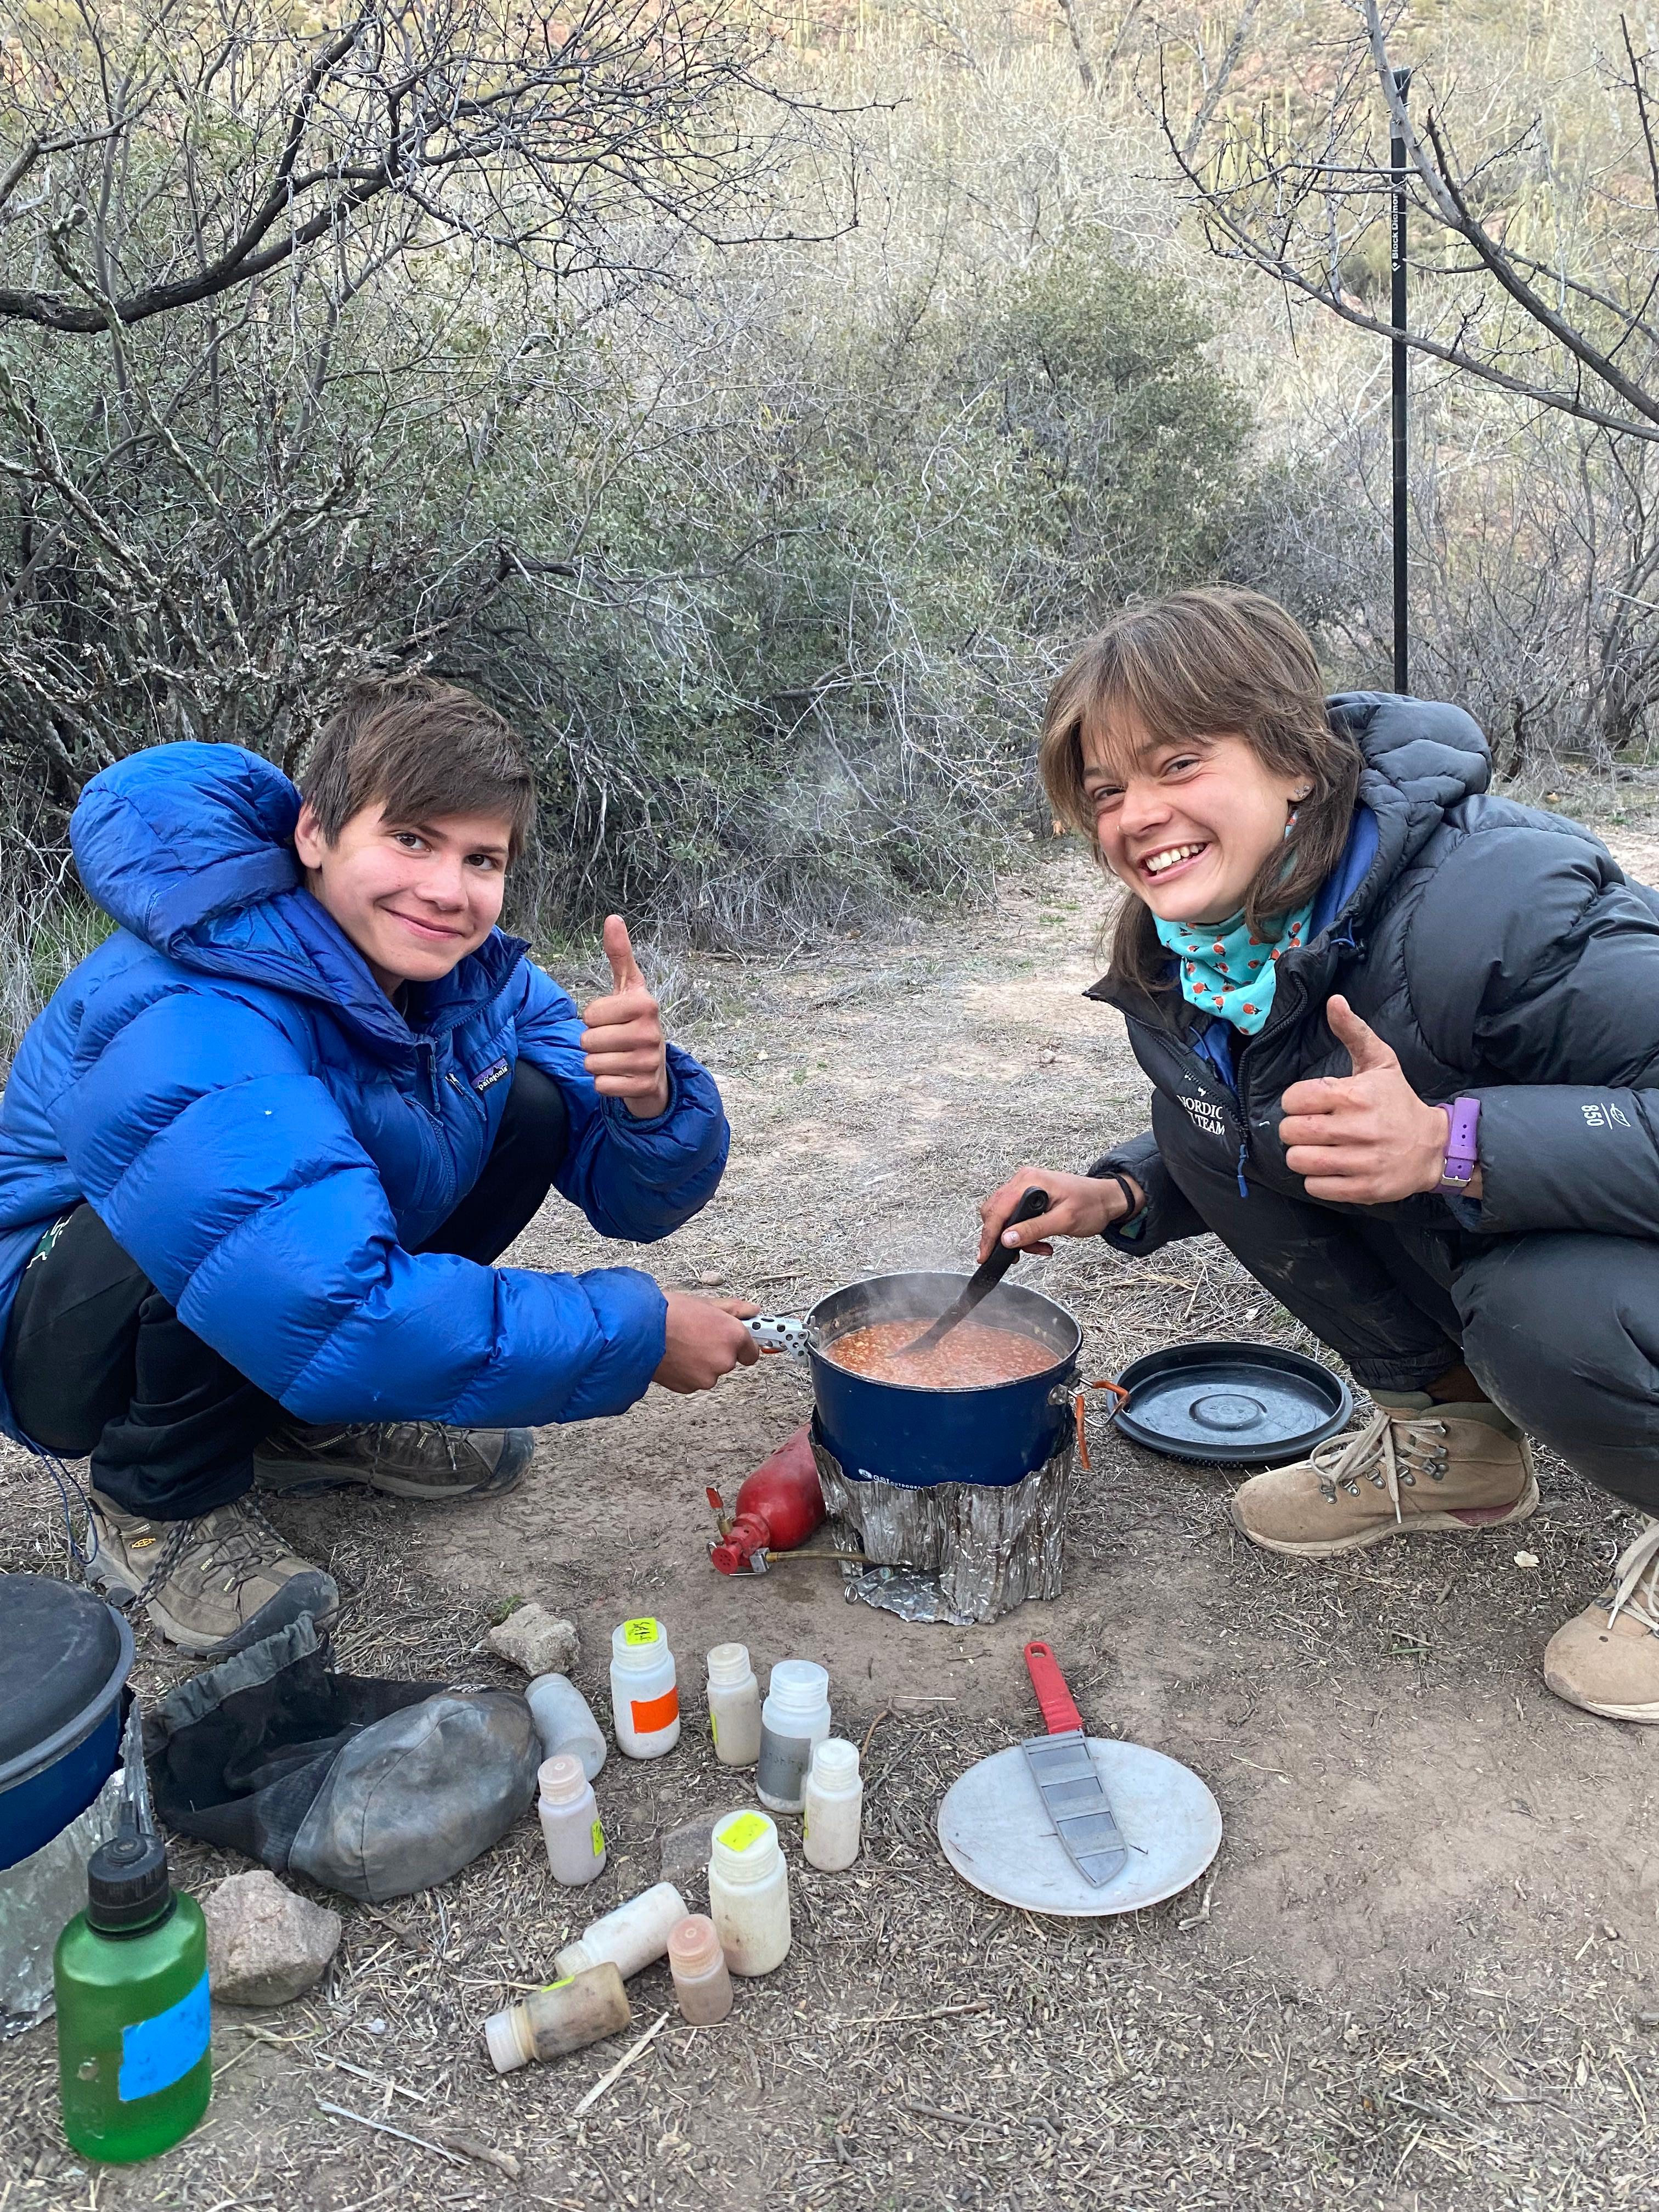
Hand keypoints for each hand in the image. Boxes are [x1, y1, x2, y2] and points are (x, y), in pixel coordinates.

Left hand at [581, 916, 669, 1118]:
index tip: (611, 1019)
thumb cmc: (635, 1022)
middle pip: (588, 1040)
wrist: (657, 1070)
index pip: (590, 1014)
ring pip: (592, 1064)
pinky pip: (602, 1086)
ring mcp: (650, 1061)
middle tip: (612, 1041)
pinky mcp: (644, 1086)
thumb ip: (619, 955)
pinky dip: (604, 1083)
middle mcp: (651, 1032)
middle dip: (592, 1043)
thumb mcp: (629, 988)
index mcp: (646, 1004)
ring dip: (597, 1063)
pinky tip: (620, 1076)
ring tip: (615, 1057)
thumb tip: (612, 918)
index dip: (592, 1018)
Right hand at [652, 1295, 761, 1392]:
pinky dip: (687, 1371)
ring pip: (710, 1371)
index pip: (752, 1351)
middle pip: (729, 1360)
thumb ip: (734, 1310)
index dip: (740, 1345)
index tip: (732, 1340)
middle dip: (716, 1350)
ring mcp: (707, 1376)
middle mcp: (724, 1359)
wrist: (636, 1330)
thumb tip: (752, 1311)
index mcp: (733, 1336)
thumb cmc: (667, 1312)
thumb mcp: (704, 1303)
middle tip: (696, 1335)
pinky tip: (675, 1355)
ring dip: (700, 1362)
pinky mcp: (689, 1387)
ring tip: (681, 1344)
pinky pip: (694, 1379)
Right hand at [976, 1165, 1141, 1260]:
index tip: (985, 1255)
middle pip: (995, 1212)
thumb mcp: (1064, 1221)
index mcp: (1029, 1181)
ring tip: (1039, 1248)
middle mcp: (1023, 1180)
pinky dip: (1023, 1232)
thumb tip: (1006, 1239)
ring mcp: (1025, 1186)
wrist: (1107, 1199)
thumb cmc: (1092, 1206)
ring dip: (1016, 1237)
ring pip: (1004, 1216)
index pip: (997, 1210)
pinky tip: (1039, 1241)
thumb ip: (1034, 1230)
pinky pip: (1014, 1216)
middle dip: (1004, 1237)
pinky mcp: (1029, 1195)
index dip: (989, 1235)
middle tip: (1018, 1255)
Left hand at [1279, 996, 1450, 1202]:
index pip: (1294, 1099)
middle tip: (1309, 1129)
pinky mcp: (1365, 1189)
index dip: (1294, 1102)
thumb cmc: (1397, 1101)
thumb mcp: (1380, 1062)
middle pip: (1292, 1132)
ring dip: (1301, 1156)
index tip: (1308, 1105)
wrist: (1434, 1147)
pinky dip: (1316, 1180)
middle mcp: (1358, 1128)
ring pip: (1299, 1162)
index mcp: (1355, 1095)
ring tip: (1316, 1150)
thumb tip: (1334, 1001)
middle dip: (1294, 1130)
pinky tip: (1330, 1169)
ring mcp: (1362, 1161)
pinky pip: (1316, 1188)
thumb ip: (1353, 1032)